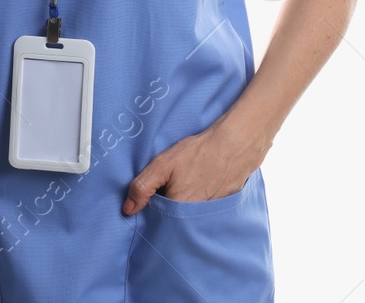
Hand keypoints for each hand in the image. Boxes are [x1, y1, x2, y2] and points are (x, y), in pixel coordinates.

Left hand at [122, 117, 270, 214]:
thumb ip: (142, 187)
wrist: (236, 143)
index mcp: (180, 210)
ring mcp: (214, 214)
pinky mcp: (226, 206)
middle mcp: (197, 218)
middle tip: (175, 186)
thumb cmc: (199, 152)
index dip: (155, 210)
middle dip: (172, 208)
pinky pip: (209, 211)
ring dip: (188, 206)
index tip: (155, 196)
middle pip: (177, 221)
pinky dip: (205, 201)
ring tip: (190, 184)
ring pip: (193, 216)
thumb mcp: (163, 164)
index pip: (160, 221)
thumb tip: (128, 209)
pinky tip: (205, 184)